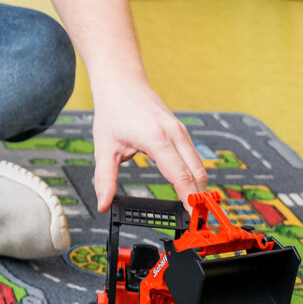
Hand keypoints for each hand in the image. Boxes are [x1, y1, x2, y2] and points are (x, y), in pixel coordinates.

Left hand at [90, 79, 205, 211]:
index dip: (189, 199)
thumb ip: (105, 179)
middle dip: (199, 199)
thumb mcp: (104, 147)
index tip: (194, 218)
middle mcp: (174, 134)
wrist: (121, 81)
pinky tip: (190, 189)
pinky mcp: (181, 130)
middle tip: (198, 223)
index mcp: (156, 139)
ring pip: (199, 165)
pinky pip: (194, 156)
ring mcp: (180, 131)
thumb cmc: (112, 110)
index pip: (180, 176)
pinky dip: (195, 174)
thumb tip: (103, 204)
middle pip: (197, 174)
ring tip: (196, 210)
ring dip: (199, 187)